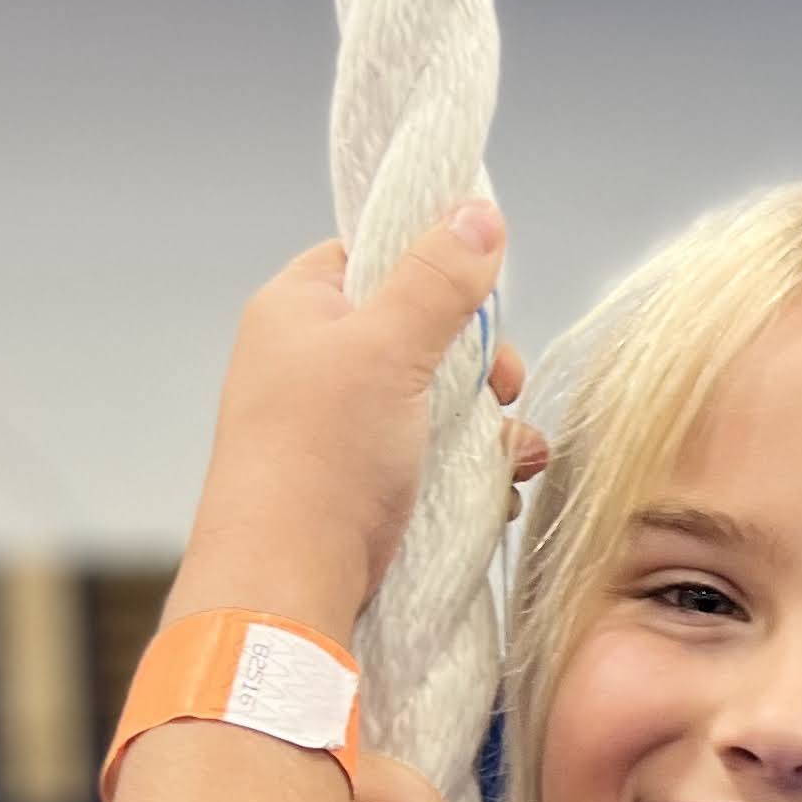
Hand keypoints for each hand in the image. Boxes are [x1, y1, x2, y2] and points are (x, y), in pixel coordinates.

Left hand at [176, 203, 550, 634]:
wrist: (287, 588)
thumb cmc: (319, 462)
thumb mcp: (388, 349)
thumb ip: (438, 279)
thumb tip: (477, 214)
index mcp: (296, 312)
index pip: (369, 255)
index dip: (428, 269)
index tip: (479, 302)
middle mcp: (309, 365)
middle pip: (418, 332)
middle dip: (478, 363)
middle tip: (504, 388)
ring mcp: (335, 430)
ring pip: (435, 403)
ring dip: (488, 426)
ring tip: (514, 457)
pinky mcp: (360, 488)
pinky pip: (431, 460)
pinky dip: (472, 471)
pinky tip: (498, 492)